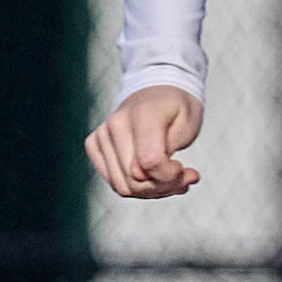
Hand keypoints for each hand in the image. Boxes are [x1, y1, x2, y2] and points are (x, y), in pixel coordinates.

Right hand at [85, 86, 204, 198]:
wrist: (159, 91)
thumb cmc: (176, 109)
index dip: (171, 175)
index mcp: (142, 114)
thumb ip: (168, 150)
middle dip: (164, 186)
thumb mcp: (188, 126)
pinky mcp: (94, 145)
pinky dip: (136, 187)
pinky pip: (113, 183)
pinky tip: (152, 175)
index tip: (183, 168)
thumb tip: (141, 175)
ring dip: (151, 190)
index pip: (150, 163)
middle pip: (135, 180)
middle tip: (182, 175)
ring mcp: (101, 135)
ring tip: (168, 176)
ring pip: (122, 187)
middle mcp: (116, 124)